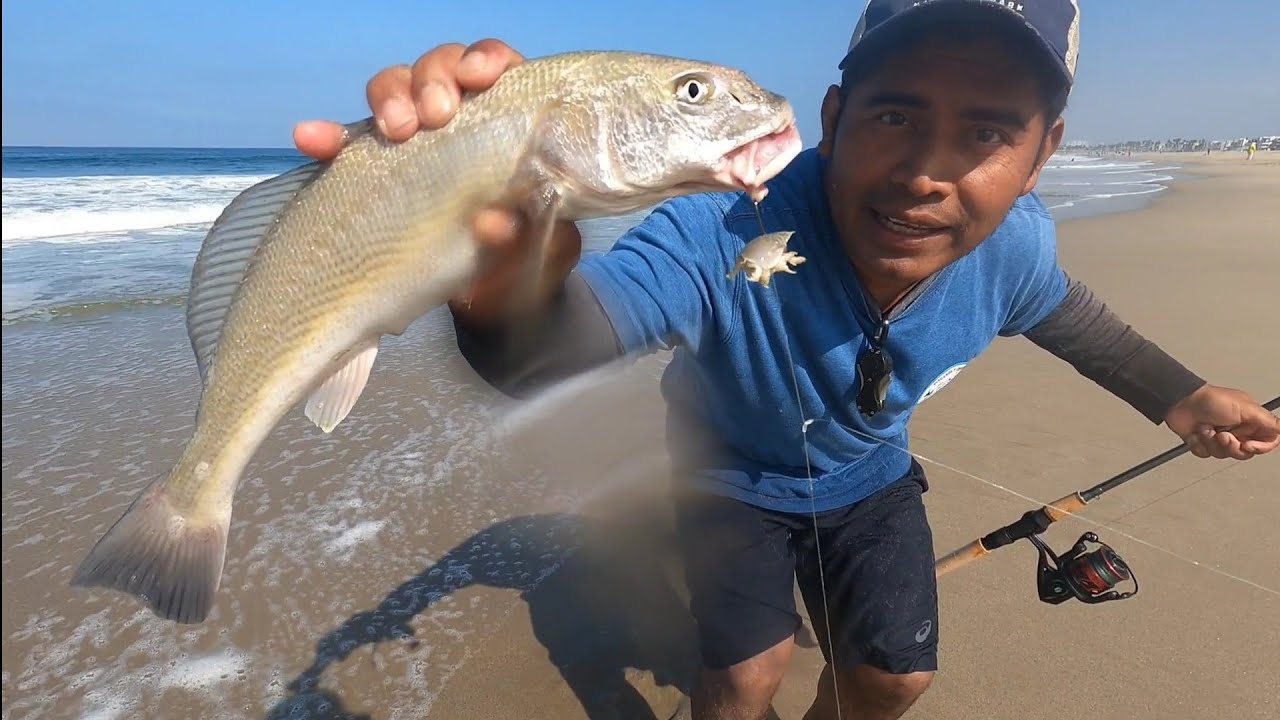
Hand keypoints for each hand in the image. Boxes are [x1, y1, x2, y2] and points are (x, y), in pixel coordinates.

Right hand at [291, 39, 582, 326]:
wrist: (494, 300)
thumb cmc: (528, 258)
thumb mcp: (540, 251)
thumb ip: (526, 234)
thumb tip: (493, 223)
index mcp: (512, 122)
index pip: (498, 67)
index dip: (486, 60)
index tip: (477, 77)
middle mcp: (462, 118)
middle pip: (440, 69)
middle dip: (432, 79)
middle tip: (434, 114)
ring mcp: (418, 141)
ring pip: (395, 91)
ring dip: (388, 98)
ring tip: (391, 130)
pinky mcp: (380, 171)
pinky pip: (348, 144)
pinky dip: (329, 137)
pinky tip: (311, 140)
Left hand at [1164, 385, 1279, 459]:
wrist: (1181, 402)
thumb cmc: (1210, 400)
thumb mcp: (1244, 408)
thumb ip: (1267, 421)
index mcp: (1251, 422)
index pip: (1266, 442)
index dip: (1259, 447)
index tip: (1247, 445)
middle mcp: (1237, 431)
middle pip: (1244, 452)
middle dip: (1230, 446)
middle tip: (1222, 435)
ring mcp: (1219, 437)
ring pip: (1223, 454)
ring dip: (1211, 442)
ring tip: (1205, 428)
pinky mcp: (1203, 442)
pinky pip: (1205, 454)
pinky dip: (1199, 444)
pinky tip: (1196, 432)